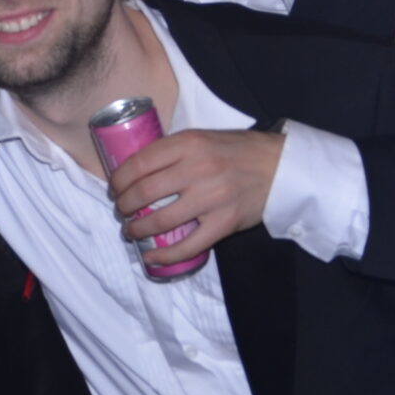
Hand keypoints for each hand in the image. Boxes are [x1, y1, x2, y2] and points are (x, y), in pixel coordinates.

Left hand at [108, 129, 281, 263]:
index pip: (139, 163)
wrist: (280, 167)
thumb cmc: (237, 151)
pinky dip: (164, 255)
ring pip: (160, 221)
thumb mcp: (202, 138)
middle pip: (143, 192)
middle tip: (120, 211)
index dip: (119, 179)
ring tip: (131, 231)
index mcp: (188, 144)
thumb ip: (173, 151)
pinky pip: (188, 246)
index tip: (114, 188)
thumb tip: (136, 169)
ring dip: (137, 229)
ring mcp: (211, 198)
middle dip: (123, 206)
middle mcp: (197, 169)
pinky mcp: (224, 223)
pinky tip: (150, 256)